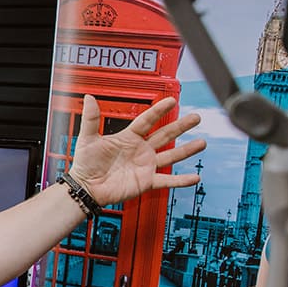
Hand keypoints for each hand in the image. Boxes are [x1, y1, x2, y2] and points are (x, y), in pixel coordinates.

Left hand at [67, 95, 204, 206]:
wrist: (85, 188)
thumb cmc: (85, 164)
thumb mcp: (88, 139)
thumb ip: (91, 118)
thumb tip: (89, 98)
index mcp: (128, 138)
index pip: (147, 120)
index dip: (159, 110)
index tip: (171, 100)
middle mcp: (140, 150)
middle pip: (165, 135)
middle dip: (181, 126)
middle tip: (196, 118)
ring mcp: (145, 166)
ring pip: (170, 155)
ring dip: (187, 150)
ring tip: (202, 142)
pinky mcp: (146, 181)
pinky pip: (167, 180)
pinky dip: (181, 180)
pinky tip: (194, 177)